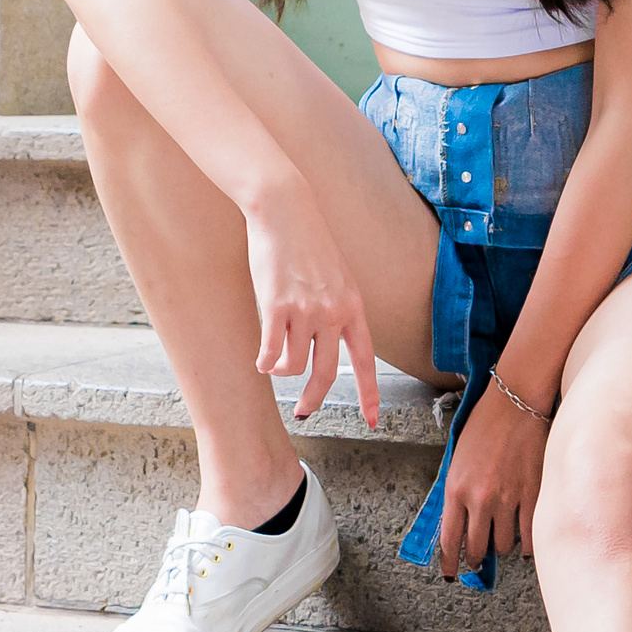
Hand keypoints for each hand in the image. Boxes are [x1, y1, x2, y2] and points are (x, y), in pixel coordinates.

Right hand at [242, 191, 381, 427]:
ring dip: (282, 370)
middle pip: (327, 374)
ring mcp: (305, 311)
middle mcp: (333, 313)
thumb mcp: (336, 278)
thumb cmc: (307, 243)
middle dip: (313, 398)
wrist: (285, 211)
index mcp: (353, 307)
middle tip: (304, 411)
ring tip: (275, 361)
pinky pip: (269, 352)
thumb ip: (337, 310)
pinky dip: (264, 362)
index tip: (371, 420)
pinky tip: (260, 360)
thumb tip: (327, 345)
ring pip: (294, 365)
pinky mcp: (276, 307)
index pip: (366, 361)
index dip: (369, 395)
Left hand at [434, 384, 546, 578]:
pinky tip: (526, 542)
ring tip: (504, 538)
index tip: (452, 573)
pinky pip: (530, 535)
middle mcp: (479, 499)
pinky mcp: (533, 495)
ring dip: (503, 545)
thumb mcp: (458, 459)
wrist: (515, 403)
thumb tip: (461, 522)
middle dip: (476, 558)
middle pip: (477, 548)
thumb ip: (458, 491)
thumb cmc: (485, 425)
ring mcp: (508, 499)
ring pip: (504, 545)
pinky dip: (528, 543)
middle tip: (479, 559)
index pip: (449, 539)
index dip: (451, 561)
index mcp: (456, 489)